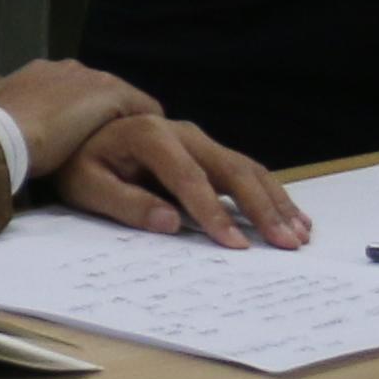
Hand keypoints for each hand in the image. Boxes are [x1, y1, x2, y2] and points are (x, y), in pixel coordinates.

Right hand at [0, 56, 158, 170]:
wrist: (4, 133)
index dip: (74, 112)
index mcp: (38, 72)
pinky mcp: (112, 94)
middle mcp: (67, 67)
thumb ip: (10, 115)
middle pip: (96, 89)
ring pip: (121, 97)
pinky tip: (148, 147)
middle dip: (98, 114)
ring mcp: (91, 78)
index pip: (68, 88)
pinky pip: (145, 108)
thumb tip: (5, 127)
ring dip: (120, 120)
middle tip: (103, 145)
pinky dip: (146, 125)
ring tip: (128, 148)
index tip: (76, 135)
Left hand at [51, 112, 306, 248]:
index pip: (189, 179)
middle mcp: (181, 133)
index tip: (236, 245)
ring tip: (299, 235)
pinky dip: (270, 194)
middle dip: (262, 209)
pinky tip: (291, 217)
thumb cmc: (80, 163)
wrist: (79, 135)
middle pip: (231, 169)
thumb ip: (126, 203)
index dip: (214, 213)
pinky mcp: (206, 152)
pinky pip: (245, 171)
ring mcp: (198, 140)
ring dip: (275, 202)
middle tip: (287, 244)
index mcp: (150, 136)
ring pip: (246, 169)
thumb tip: (170, 222)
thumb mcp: (87, 186)